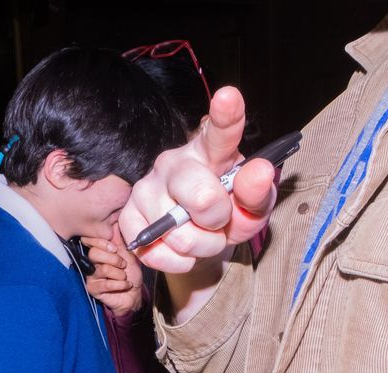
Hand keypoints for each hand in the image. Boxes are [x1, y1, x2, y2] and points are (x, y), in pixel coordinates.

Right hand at [84, 229, 142, 316]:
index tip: (114, 248)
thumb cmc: (130, 274)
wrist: (134, 294)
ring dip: (120, 274)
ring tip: (125, 277)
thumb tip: (116, 221)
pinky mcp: (93, 289)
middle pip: (94, 254)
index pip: (88, 241)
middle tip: (123, 265)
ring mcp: (91, 276)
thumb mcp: (128, 254)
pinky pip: (106, 284)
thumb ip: (119, 240)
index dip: (101, 242)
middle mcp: (92, 263)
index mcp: (99, 252)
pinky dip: (120, 284)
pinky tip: (125, 285)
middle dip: (114, 259)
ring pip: (103, 269)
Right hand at [120, 86, 276, 273]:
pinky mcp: (127, 217)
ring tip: (202, 237)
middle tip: (219, 223)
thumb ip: (259, 191)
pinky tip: (180, 249)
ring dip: (200, 247)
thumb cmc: (228, 213)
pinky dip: (177, 261)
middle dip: (218, 221)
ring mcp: (145, 189)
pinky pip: (156, 252)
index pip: (219, 132)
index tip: (229, 96)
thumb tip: (260, 172)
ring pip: (180, 234)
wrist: (200, 239)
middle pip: (202, 197)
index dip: (226, 115)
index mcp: (210, 151)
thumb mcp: (253, 207)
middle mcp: (173, 163)